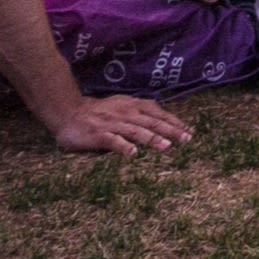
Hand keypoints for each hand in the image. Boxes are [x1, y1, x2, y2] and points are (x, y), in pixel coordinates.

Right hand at [50, 93, 192, 154]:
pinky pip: (112, 140)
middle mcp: (124, 112)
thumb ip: (139, 112)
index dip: (174, 121)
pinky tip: (132, 153)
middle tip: (186, 140)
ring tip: (166, 146)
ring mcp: (111, 123)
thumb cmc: (99, 112)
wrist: (68, 112)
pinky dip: (123, 146)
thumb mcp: (122, 106)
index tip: (189, 131)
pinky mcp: (98, 134)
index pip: (157, 113)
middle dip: (170, 131)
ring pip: (135, 130)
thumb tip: (162, 122)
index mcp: (131, 105)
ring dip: (151, 138)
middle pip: (151, 122)